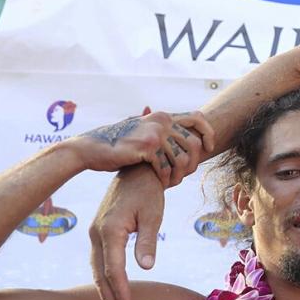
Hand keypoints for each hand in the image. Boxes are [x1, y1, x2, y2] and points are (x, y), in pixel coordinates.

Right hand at [76, 111, 212, 186]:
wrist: (90, 149)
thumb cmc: (119, 145)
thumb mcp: (142, 130)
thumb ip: (163, 130)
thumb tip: (191, 128)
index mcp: (163, 116)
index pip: (198, 118)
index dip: (208, 132)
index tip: (208, 147)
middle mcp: (162, 121)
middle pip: (194, 143)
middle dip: (193, 162)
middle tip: (185, 175)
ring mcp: (155, 133)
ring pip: (182, 158)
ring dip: (179, 174)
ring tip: (172, 182)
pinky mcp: (147, 147)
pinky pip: (166, 166)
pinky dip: (166, 178)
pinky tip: (161, 184)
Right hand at [89, 162, 163, 299]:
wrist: (137, 171)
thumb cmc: (149, 192)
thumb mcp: (153, 214)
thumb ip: (147, 241)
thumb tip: (146, 266)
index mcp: (110, 230)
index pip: (113, 268)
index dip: (120, 289)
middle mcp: (97, 233)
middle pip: (100, 272)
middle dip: (108, 297)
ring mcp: (95, 232)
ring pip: (97, 267)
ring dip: (105, 290)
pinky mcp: (100, 231)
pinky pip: (99, 259)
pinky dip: (104, 276)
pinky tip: (110, 288)